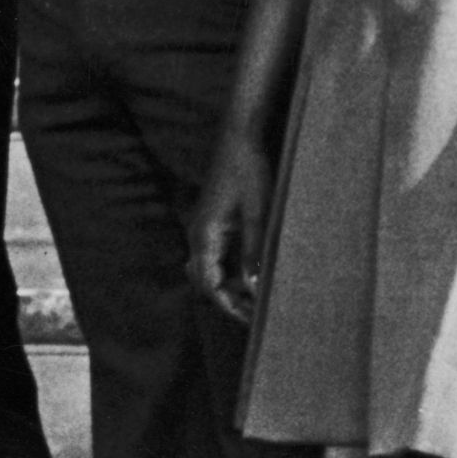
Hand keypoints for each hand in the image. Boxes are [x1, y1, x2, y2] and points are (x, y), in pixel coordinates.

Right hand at [187, 126, 273, 324]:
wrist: (240, 137)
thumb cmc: (250, 172)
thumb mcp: (259, 215)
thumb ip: (254, 252)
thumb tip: (255, 288)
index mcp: (205, 235)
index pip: (210, 285)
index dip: (230, 306)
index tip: (254, 320)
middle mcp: (197, 233)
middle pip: (205, 281)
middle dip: (229, 300)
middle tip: (259, 313)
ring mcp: (203, 226)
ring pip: (209, 268)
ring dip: (229, 285)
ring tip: (258, 296)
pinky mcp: (212, 220)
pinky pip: (214, 254)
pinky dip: (229, 269)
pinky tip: (252, 272)